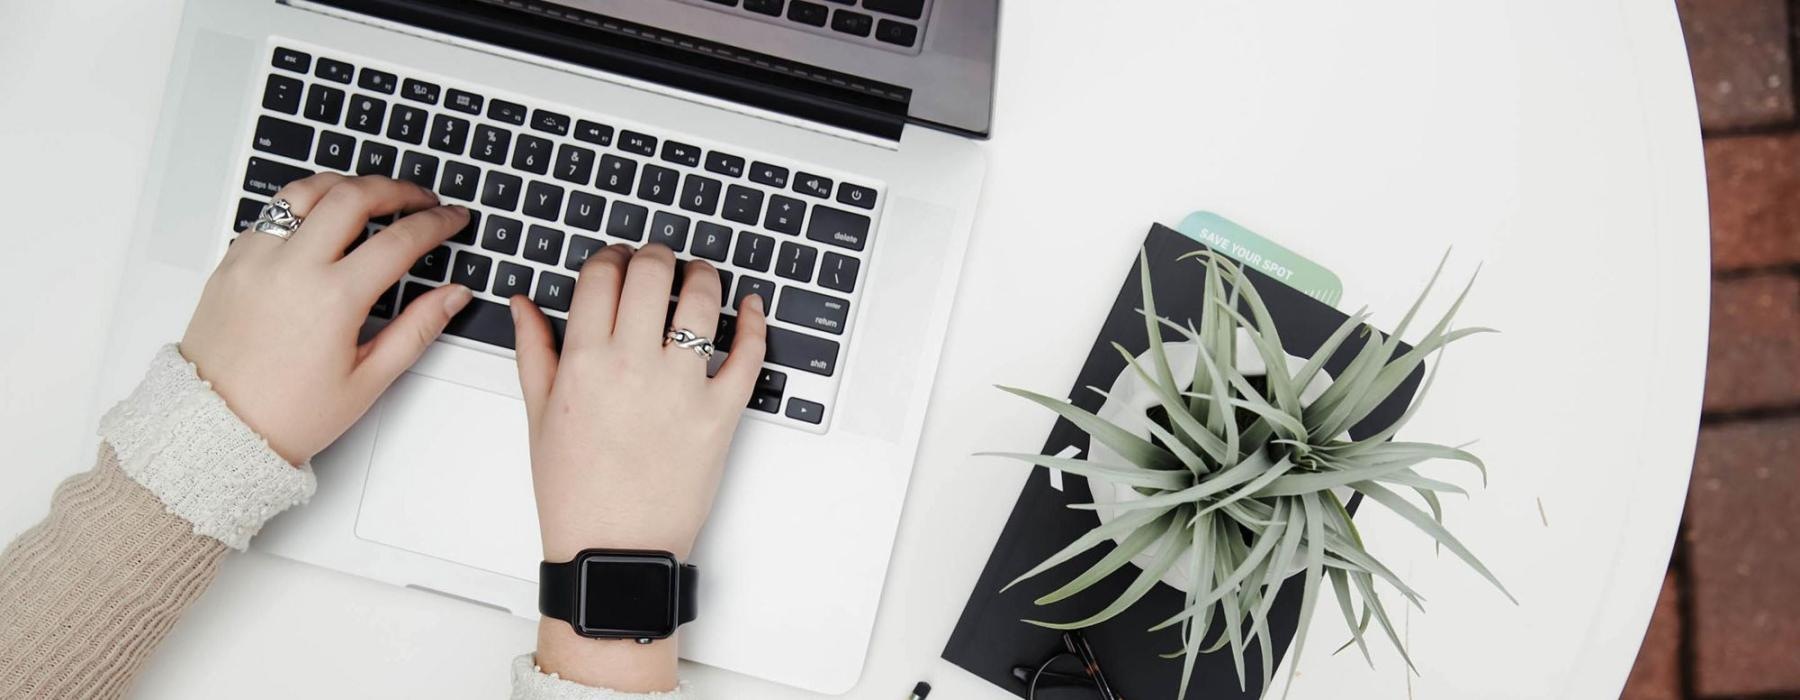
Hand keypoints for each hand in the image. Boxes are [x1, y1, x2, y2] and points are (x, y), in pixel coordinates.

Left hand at [180, 174, 472, 464]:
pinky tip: (321, 222)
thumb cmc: (287, 414)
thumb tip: (452, 296)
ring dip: (346, 185)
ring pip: (307, 191)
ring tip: (370, 195)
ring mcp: (256, 259)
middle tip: (420, 198)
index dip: (436, 223)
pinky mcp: (232, 261)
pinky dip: (304, 207)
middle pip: (354, 196)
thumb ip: (417, 329)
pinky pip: (272, 214)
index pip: (400, 240)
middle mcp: (292, 268)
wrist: (216, 428)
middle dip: (397, 189)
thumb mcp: (368, 380)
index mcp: (333, 299)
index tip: (451, 219)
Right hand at [511, 243, 766, 691]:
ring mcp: (682, 388)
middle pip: (652, 273)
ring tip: (699, 277)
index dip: (611, 257)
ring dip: (703, 276)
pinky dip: (755, 322)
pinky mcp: (721, 413)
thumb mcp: (539, 417)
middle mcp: (634, 366)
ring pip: (702, 300)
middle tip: (658, 261)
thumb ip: (534, 351)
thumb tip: (524, 303)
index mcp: (584, 362)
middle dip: (656, 255)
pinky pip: (748, 354)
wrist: (614, 550)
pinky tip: (750, 307)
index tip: (617, 261)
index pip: (601, 276)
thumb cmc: (575, 492)